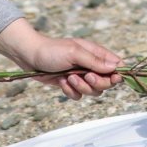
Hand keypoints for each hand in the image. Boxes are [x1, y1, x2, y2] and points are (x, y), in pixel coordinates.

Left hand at [0, 18, 122, 100]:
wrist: (30, 56)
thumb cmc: (52, 50)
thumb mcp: (75, 53)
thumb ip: (95, 61)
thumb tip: (116, 66)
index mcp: (95, 54)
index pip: (115, 65)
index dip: (116, 74)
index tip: (113, 78)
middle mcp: (90, 66)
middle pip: (107, 83)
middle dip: (97, 83)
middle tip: (86, 76)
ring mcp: (81, 76)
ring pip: (93, 91)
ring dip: (82, 87)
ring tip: (69, 78)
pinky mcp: (70, 85)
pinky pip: (78, 96)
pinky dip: (70, 91)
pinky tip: (61, 82)